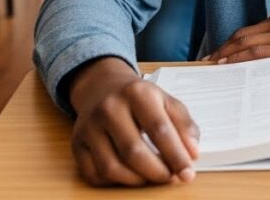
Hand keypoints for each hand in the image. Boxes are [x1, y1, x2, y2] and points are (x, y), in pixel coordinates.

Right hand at [68, 57, 199, 186]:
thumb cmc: (139, 98)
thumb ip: (184, 125)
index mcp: (137, 92)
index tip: (188, 173)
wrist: (102, 86)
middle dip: (156, 172)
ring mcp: (89, 127)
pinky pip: (95, 175)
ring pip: (112, 168)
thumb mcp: (166, 101)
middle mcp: (109, 108)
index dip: (176, 155)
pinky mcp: (77, 144)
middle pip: (133, 152)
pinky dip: (116, 182)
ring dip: (137, 181)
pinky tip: (131, 175)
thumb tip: (192, 154)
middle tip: (170, 177)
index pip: (159, 129)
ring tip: (152, 177)